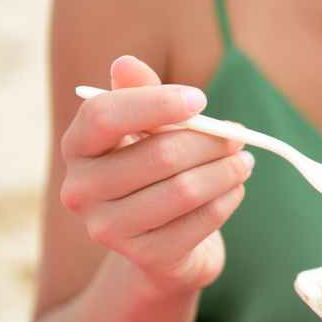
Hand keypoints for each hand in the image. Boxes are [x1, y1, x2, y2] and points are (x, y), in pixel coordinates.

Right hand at [59, 56, 253, 293]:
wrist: (163, 247)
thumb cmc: (156, 174)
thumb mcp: (149, 132)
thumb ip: (143, 96)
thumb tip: (126, 63)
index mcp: (77, 147)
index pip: (104, 115)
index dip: (156, 102)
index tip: (200, 98)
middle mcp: (80, 190)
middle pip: (159, 154)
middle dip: (210, 142)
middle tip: (239, 136)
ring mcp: (108, 229)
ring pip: (184, 190)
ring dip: (225, 171)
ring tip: (244, 162)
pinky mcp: (145, 257)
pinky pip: (200, 222)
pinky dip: (227, 200)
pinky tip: (235, 190)